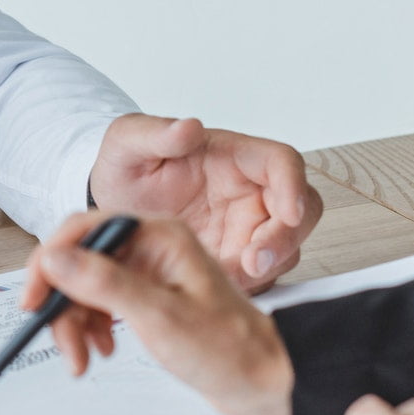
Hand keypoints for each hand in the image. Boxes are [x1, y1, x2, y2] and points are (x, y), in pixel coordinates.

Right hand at [22, 212, 294, 414]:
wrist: (264, 381)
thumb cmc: (229, 348)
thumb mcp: (160, 316)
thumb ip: (105, 284)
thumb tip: (55, 257)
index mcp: (159, 236)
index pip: (85, 229)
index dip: (50, 260)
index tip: (32, 297)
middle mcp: (152, 248)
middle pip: (79, 260)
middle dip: (61, 301)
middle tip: (58, 342)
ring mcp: (150, 274)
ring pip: (86, 286)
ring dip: (74, 321)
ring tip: (82, 359)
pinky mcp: (149, 299)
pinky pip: (102, 304)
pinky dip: (91, 328)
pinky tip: (100, 351)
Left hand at [88, 114, 322, 292]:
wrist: (111, 213)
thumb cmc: (124, 170)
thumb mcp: (125, 145)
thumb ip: (154, 133)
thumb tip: (189, 127)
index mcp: (234, 156)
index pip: (283, 161)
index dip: (294, 186)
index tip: (288, 213)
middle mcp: (251, 192)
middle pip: (302, 209)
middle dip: (287, 237)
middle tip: (253, 262)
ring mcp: (248, 228)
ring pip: (287, 248)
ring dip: (267, 267)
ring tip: (224, 277)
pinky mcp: (238, 260)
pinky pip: (261, 276)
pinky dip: (248, 286)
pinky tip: (215, 287)